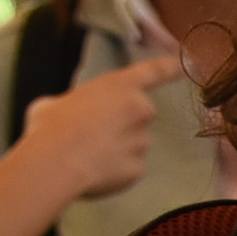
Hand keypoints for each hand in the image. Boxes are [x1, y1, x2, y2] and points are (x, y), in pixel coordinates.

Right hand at [18, 49, 182, 197]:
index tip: (185, 64)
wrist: (56, 161)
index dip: (171, 68)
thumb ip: (76, 104)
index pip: (154, 71)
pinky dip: (114, 170)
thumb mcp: (56, 103)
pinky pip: (127, 168)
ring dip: (116, 148)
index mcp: (121, 86)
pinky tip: (92, 171)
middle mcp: (141, 111)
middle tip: (90, 133)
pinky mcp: (139, 169)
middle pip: (137, 116)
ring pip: (133, 144)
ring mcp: (143, 141)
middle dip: (120, 123)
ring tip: (85, 154)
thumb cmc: (51, 124)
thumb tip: (70, 114)